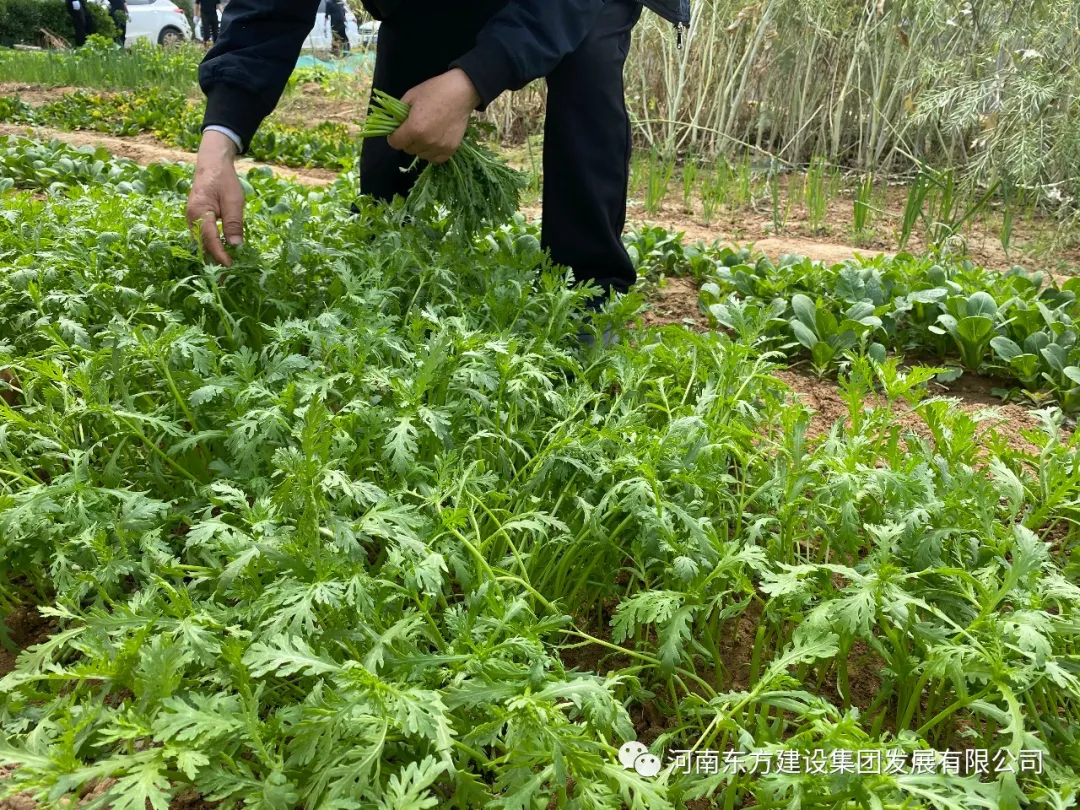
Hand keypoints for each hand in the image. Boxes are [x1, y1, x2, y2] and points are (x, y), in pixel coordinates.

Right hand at [186, 130, 243, 266]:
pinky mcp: (196, 221)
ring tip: (223, 275)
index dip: (220, 255)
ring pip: (201, 244)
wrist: (211, 165)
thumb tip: (236, 246)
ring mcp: (191, 220)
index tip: (230, 268)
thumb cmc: (224, 180)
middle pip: (203, 245)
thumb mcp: (234, 200)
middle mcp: (190, 218)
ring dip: (212, 258)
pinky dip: (211, 249)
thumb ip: (234, 223)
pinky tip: (220, 260)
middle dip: (213, 263)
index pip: (210, 239)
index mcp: (199, 211)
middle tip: (225, 281)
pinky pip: (203, 238)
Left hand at [387, 69, 480, 163]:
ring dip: (420, 147)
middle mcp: (426, 141)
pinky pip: (436, 159)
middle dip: (407, 140)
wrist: (461, 92)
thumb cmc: (435, 90)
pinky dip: (433, 153)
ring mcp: (439, 147)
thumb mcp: (410, 96)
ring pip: (421, 155)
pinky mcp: (451, 149)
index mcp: (414, 128)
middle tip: (414, 129)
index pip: (395, 143)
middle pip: (408, 150)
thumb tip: (393, 125)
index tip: (397, 131)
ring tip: (426, 134)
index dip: (393, 136)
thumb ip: (398, 113)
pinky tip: (434, 142)